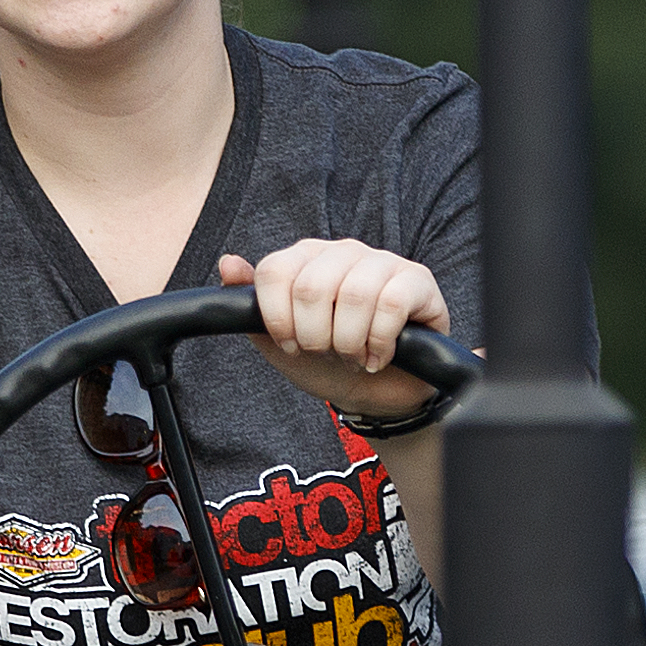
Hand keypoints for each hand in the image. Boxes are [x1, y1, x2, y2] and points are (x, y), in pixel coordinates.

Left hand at [226, 241, 449, 425]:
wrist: (374, 394)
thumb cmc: (327, 362)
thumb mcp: (278, 342)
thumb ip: (248, 307)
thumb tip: (228, 264)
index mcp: (306, 258)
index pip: (274, 270)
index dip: (277, 319)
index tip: (291, 344)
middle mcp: (343, 251)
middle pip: (311, 287)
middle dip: (315, 337)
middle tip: (327, 353)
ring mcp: (383, 261)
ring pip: (353, 295)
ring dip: (349, 342)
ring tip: (353, 356)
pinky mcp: (417, 281)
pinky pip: (392, 304)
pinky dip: (380, 342)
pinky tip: (378, 356)